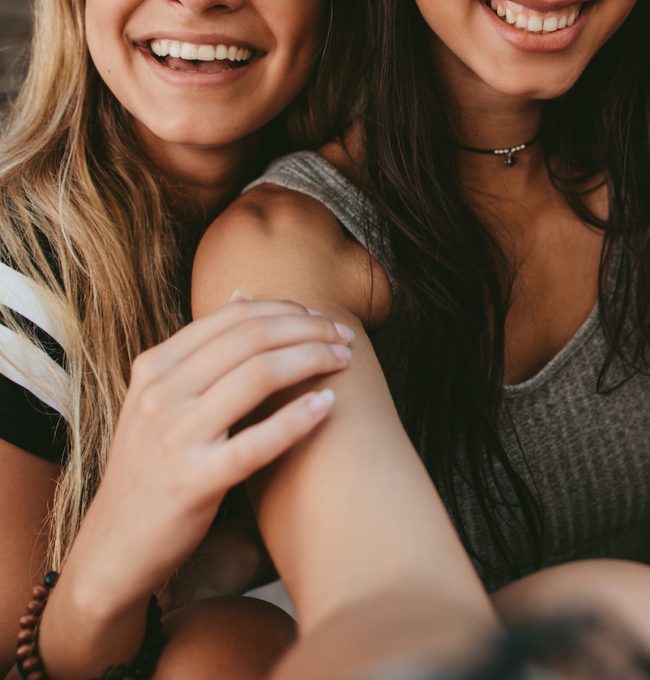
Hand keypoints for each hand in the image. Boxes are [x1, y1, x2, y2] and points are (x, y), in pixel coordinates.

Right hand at [62, 296, 354, 613]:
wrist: (114, 545)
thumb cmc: (152, 464)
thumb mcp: (161, 398)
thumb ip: (201, 350)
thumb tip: (242, 295)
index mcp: (156, 366)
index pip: (233, 317)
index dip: (286, 310)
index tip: (320, 318)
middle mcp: (162, 394)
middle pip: (252, 338)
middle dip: (308, 330)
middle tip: (344, 337)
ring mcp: (175, 437)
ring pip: (259, 376)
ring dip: (312, 359)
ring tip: (343, 361)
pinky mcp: (193, 482)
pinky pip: (256, 442)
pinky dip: (297, 418)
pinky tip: (327, 404)